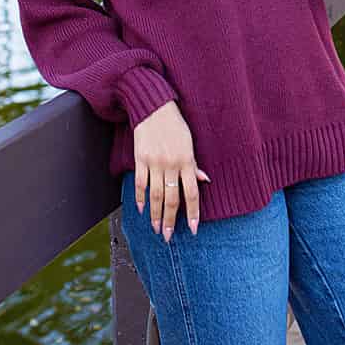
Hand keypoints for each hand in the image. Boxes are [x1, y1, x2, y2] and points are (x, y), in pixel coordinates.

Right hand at [132, 100, 208, 240]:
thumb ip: (193, 165)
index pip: (191, 193)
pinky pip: (141, 182)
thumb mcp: (189, 143)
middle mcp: (171, 164)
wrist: (153, 107)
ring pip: (155, 195)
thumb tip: (204, 181)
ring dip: (155, 215)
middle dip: (170, 220)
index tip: (192, 229)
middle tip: (167, 237)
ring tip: (155, 229)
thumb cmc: (174, 125)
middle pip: (171, 199)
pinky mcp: (141, 158)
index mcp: (187, 161)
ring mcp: (155, 162)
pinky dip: (140, 197)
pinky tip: (141, 210)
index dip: (192, 213)